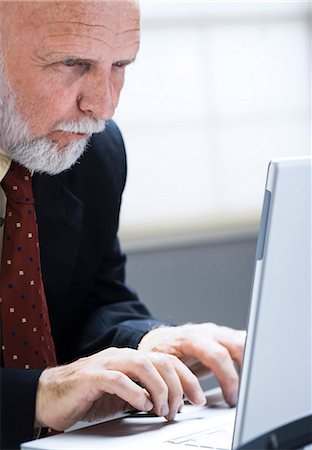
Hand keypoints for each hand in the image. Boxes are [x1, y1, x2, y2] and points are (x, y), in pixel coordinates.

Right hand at [35, 346, 205, 429]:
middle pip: (160, 360)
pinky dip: (135, 393)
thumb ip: (144, 393)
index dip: (187, 378)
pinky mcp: (91, 376)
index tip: (198, 399)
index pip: (167, 360)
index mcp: (131, 359)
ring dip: (159, 389)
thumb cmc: (87, 396)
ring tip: (163, 409)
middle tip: (180, 409)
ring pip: (143, 365)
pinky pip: (118, 379)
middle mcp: (121, 356)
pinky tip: (142, 405)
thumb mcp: (123, 396)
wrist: (49, 396)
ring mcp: (106, 363)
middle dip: (178, 385)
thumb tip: (173, 404)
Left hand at [138, 323, 245, 406]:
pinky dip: (248, 359)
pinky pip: (242, 343)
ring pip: (243, 342)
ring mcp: (217, 332)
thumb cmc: (160, 353)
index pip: (217, 355)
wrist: (158, 339)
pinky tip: (249, 374)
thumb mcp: (163, 367)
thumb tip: (188, 402)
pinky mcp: (223, 336)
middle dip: (245, 372)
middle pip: (236, 345)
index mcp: (191, 338)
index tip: (231, 398)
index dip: (228, 378)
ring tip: (247, 388)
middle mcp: (207, 332)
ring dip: (249, 365)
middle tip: (242, 396)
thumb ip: (177, 381)